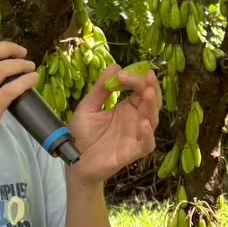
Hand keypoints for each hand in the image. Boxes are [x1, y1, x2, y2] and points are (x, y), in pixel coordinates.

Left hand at [67, 64, 158, 184]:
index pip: (139, 89)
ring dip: (152, 106)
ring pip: (153, 119)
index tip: (122, 74)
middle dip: (150, 88)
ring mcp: (136, 136)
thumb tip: (115, 66)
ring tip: (147, 93)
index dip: (136, 79)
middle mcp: (135, 120)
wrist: (74, 160)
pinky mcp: (132, 152)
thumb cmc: (82, 134)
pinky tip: (144, 123)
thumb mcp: (88, 107)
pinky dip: (148, 134)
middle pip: (151, 101)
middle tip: (146, 77)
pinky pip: (147, 144)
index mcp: (126, 107)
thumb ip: (100, 89)